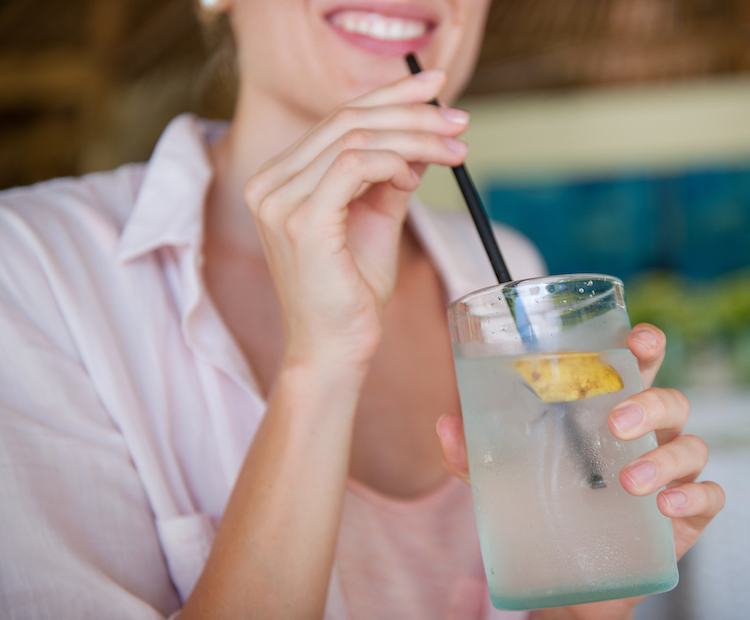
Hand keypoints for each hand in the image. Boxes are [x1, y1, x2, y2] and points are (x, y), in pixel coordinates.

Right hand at [243, 70, 469, 369]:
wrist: (334, 348)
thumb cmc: (352, 292)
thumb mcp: (375, 220)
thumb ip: (390, 175)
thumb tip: (422, 136)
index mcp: (280, 180)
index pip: (337, 119)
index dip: (390, 96)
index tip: (436, 90)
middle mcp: (270, 184)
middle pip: (346, 118)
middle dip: (412, 110)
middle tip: (459, 117)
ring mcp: (279, 201)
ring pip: (355, 136)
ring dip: (414, 136)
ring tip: (454, 149)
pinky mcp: (301, 221)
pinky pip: (354, 165)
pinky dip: (393, 162)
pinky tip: (415, 177)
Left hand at [437, 323, 724, 619]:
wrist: (568, 577)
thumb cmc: (542, 505)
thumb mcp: (501, 479)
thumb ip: (473, 452)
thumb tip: (445, 423)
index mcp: (606, 411)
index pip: (635, 366)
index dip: (644, 345)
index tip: (639, 339)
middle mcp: (645, 435)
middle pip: (669, 399)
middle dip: (651, 402)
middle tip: (616, 421)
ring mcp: (669, 472)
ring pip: (691, 445)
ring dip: (664, 458)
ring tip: (628, 482)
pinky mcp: (685, 514)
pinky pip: (707, 496)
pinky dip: (692, 497)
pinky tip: (665, 507)